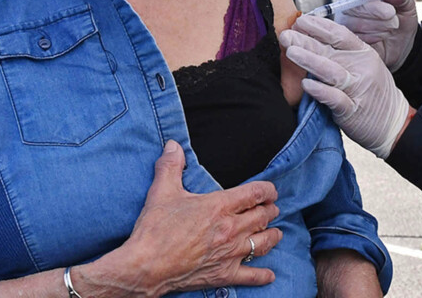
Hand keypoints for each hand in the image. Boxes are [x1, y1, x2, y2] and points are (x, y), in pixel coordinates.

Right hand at [105, 141, 282, 294]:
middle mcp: (230, 229)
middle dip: (270, 210)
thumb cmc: (154, 230)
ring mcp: (229, 253)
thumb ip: (170, 166)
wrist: (145, 266)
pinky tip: (269, 274)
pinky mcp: (224, 274)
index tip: (270, 191)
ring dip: (273, 235)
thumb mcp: (161, 192)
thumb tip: (173, 145)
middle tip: (271, 209)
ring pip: (263, 242)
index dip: (267, 190)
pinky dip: (263, 275)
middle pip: (263, 216)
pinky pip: (251, 275)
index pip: (255, 193)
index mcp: (219, 206)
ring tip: (276, 232)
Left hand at [280, 15, 411, 158]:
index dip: (318, 26)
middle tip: (286, 34)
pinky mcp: (352, 110)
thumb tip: (309, 38)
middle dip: (306, 40)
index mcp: (363, 53)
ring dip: (310, 60)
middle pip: (330, 50)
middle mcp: (361, 68)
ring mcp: (358, 89)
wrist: (393, 122)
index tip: (300, 21)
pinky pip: (335, 98)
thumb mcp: (364, 65)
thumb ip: (341, 53)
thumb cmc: (373, 92)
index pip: (339, 34)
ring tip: (291, 52)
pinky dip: (320, 91)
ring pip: (331, 71)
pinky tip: (306, 85)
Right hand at [337, 0, 417, 70]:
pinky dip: (373, 37)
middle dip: (376, 10)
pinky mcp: (347, 40)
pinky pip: (357, 38)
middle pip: (355, 4)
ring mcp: (346, 24)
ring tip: (391, 27)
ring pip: (356, 23)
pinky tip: (381, 36)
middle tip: (392, 14)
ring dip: (378, 25)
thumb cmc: (399, 23)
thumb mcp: (407, 7)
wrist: (400, 47)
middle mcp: (350, 6)